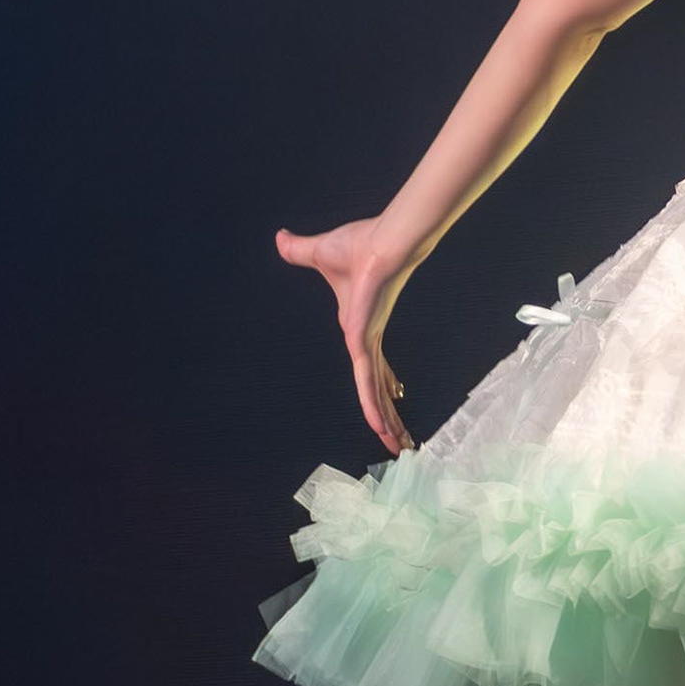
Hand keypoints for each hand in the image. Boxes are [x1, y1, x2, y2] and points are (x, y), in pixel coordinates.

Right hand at [273, 216, 413, 454]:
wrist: (381, 242)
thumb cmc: (359, 246)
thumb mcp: (319, 254)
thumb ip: (299, 251)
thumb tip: (280, 237)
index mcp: (360, 328)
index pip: (373, 364)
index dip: (382, 383)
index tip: (395, 398)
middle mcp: (366, 340)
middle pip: (379, 386)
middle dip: (391, 414)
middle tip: (404, 441)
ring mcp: (367, 344)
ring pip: (376, 393)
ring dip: (389, 421)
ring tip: (402, 448)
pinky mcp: (364, 342)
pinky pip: (367, 383)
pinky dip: (374, 406)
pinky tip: (383, 428)